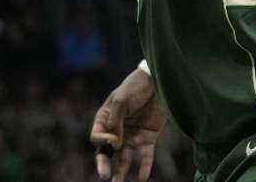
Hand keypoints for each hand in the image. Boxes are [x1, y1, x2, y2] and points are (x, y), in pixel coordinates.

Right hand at [91, 67, 165, 181]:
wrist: (158, 83)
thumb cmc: (135, 87)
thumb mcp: (121, 100)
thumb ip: (116, 121)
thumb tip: (115, 143)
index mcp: (105, 119)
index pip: (97, 137)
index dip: (104, 142)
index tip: (115, 140)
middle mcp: (117, 130)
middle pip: (107, 151)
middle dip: (105, 164)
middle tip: (104, 176)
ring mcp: (132, 135)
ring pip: (124, 157)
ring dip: (121, 171)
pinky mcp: (148, 138)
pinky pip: (145, 156)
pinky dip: (144, 166)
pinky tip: (142, 178)